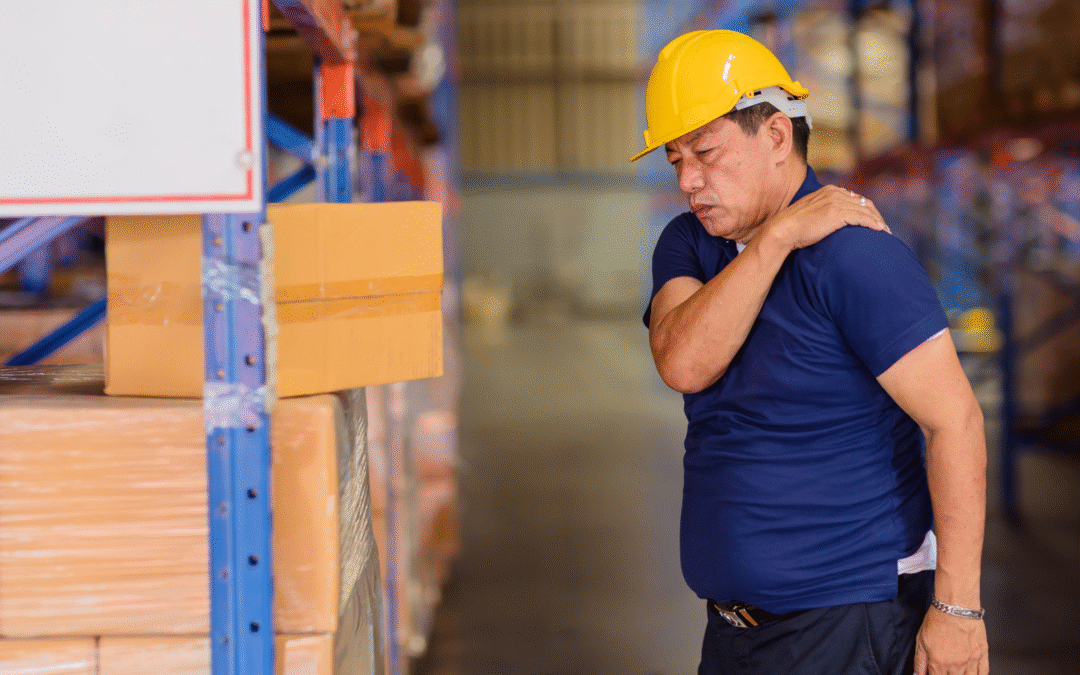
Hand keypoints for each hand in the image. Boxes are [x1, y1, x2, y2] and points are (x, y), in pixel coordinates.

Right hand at [762, 185, 890, 250]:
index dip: (868, 210)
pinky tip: (879, 231)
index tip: (874, 221)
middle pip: (864, 203)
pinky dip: (873, 224)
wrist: (783, 230)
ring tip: (885, 232)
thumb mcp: (812, 212)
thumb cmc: (794, 226)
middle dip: (876, 215)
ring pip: (865, 210)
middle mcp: (835, 193)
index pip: (856, 198)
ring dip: (878, 221)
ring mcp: (836, 202)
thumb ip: (825, 210)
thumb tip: (834, 220)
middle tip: (884, 228)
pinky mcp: (836, 213)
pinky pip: (861, 217)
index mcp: (829, 190)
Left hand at [913, 607, 988, 674]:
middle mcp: (956, 665)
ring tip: (957, 671)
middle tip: (945, 669)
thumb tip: (918, 673)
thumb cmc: (938, 620)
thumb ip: (920, 661)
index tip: (933, 672)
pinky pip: (983, 672)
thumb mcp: (921, 640)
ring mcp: (971, 661)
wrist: (955, 607)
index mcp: (939, 663)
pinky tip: (972, 672)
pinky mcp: (982, 654)